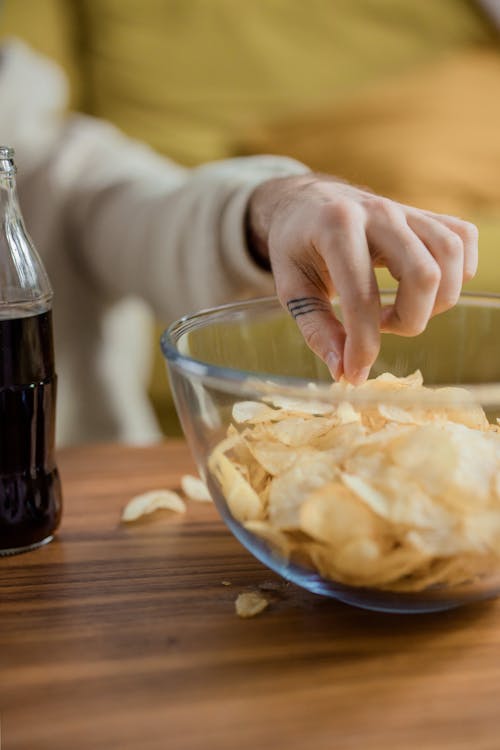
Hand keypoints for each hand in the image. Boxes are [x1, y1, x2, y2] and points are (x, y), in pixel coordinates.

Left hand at [247, 174, 477, 383]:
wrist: (307, 202)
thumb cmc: (296, 247)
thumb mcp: (292, 288)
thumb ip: (317, 330)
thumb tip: (344, 371)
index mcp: (335, 227)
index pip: (362, 296)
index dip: (363, 345)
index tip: (355, 372)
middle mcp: (377, 212)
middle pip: (424, 275)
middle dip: (410, 321)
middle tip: (381, 327)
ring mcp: (405, 209)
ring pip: (449, 255)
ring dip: (436, 300)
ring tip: (400, 309)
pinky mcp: (424, 213)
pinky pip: (462, 238)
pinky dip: (457, 270)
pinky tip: (426, 288)